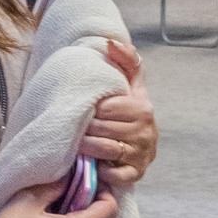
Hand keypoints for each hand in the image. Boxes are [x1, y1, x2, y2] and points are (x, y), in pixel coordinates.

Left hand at [80, 41, 156, 189]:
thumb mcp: (131, 84)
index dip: (91, 108)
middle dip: (85, 129)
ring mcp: (142, 154)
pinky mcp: (137, 173)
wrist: (140, 142)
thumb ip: (126, 60)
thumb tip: (110, 42)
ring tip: (76, 143)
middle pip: (105, 128)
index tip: (80, 109)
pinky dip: (104, 171)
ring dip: (89, 148)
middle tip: (71, 128)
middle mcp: (146, 131)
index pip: (109, 107)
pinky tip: (94, 165)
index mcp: (143, 108)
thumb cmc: (128, 109)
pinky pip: (118, 175)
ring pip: (108, 149)